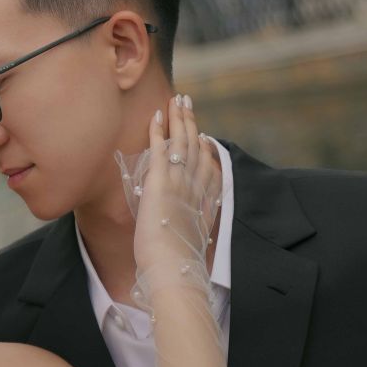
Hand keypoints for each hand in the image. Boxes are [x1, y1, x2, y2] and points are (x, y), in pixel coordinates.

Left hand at [122, 93, 220, 274]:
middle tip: (188, 103)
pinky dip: (159, 129)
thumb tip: (194, 225)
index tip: (204, 137)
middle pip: (197, 146)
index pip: (210, 167)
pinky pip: (160, 147)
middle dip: (192, 123)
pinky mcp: (161, 180)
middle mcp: (196, 186)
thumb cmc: (179, 262)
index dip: (206, 149)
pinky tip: (157, 115)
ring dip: (179, 118)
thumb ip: (195, 228)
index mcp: (206, 200)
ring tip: (177, 99)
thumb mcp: (194, 241)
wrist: (174, 266)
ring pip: (182, 140)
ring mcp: (180, 180)